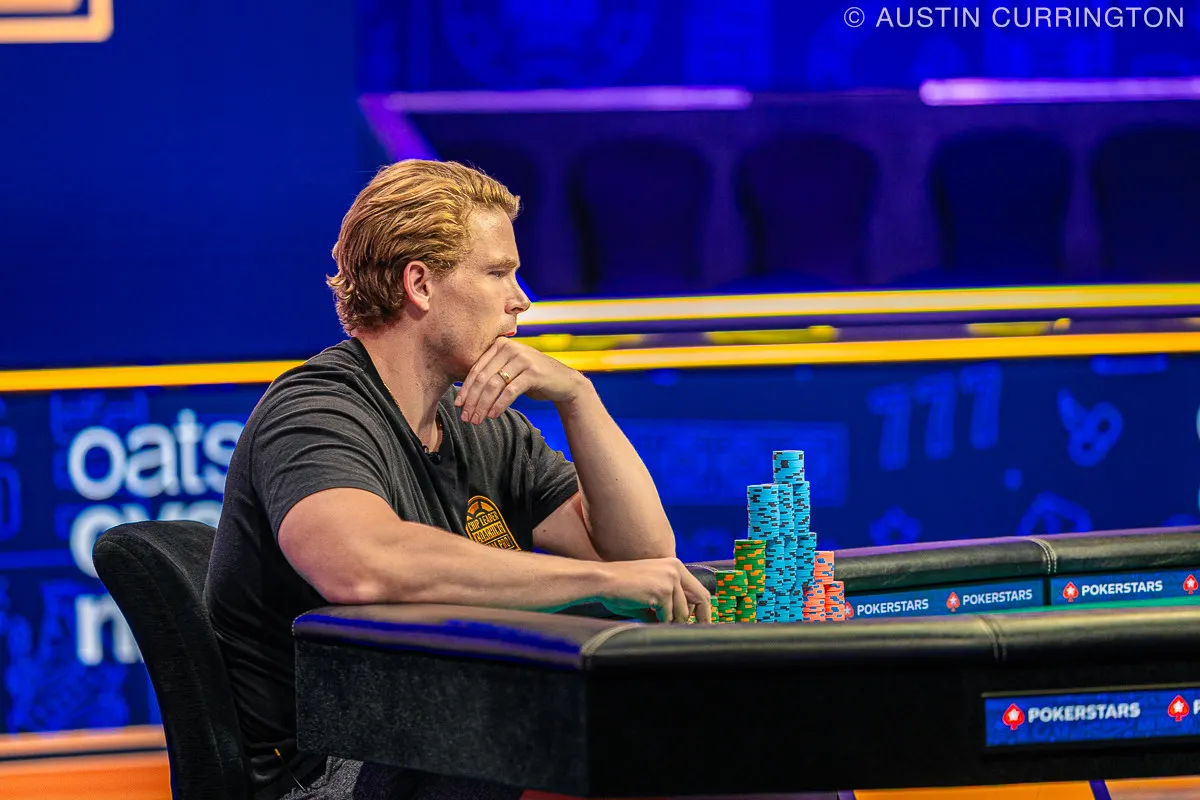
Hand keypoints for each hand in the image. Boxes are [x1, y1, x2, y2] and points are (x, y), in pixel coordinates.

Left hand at [455, 337, 588, 423]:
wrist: (563, 382)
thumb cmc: (532, 378)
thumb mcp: (510, 370)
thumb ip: (492, 372)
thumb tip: (465, 393)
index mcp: (501, 344)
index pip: (476, 368)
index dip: (465, 389)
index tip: (459, 405)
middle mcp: (510, 348)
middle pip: (483, 378)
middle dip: (472, 400)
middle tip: (466, 417)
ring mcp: (523, 359)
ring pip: (494, 386)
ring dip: (483, 406)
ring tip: (477, 420)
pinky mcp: (533, 373)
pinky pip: (510, 392)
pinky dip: (499, 406)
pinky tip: (493, 416)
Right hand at [598, 558, 712, 623]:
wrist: (603, 581)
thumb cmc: (622, 587)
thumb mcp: (651, 591)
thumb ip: (667, 603)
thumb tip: (678, 623)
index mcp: (674, 566)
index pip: (699, 589)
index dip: (703, 609)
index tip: (703, 623)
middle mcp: (676, 569)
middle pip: (701, 598)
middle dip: (702, 618)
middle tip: (698, 632)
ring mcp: (670, 579)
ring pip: (682, 612)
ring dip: (670, 621)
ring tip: (654, 619)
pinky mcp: (662, 591)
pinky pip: (668, 616)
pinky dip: (659, 621)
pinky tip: (646, 614)